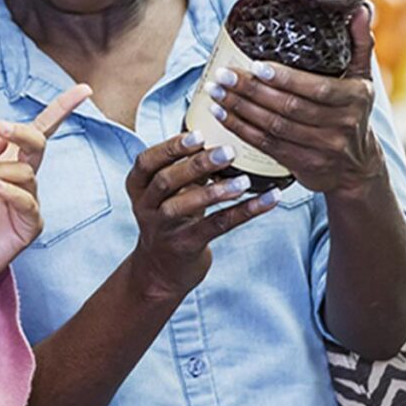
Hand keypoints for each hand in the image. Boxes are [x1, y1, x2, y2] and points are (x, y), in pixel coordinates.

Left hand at [0, 84, 92, 294]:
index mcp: (5, 157)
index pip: (40, 128)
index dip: (62, 108)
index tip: (84, 90)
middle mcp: (21, 175)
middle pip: (38, 143)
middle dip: (22, 132)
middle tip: (0, 127)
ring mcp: (27, 199)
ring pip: (26, 172)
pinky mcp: (29, 224)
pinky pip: (28, 201)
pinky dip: (11, 191)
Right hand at [126, 131, 278, 301]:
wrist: (161, 270)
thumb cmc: (172, 217)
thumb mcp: (170, 191)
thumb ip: (186, 166)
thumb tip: (221, 135)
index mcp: (138, 187)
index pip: (146, 162)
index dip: (171, 147)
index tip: (198, 135)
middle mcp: (146, 207)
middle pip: (166, 181)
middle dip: (196, 164)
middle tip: (227, 151)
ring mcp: (163, 229)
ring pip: (185, 206)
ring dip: (217, 192)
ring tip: (244, 181)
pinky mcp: (185, 247)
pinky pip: (215, 226)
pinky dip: (243, 212)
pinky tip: (267, 200)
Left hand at [202, 5, 385, 195]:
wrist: (358, 167)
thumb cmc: (354, 112)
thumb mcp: (363, 79)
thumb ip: (360, 42)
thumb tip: (360, 8)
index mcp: (355, 99)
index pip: (317, 89)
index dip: (286, 79)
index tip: (256, 66)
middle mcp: (341, 125)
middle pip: (290, 107)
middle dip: (252, 91)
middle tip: (223, 74)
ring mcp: (322, 148)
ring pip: (274, 127)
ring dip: (240, 109)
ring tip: (216, 92)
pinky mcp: (303, 166)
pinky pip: (267, 145)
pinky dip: (241, 130)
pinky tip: (222, 116)